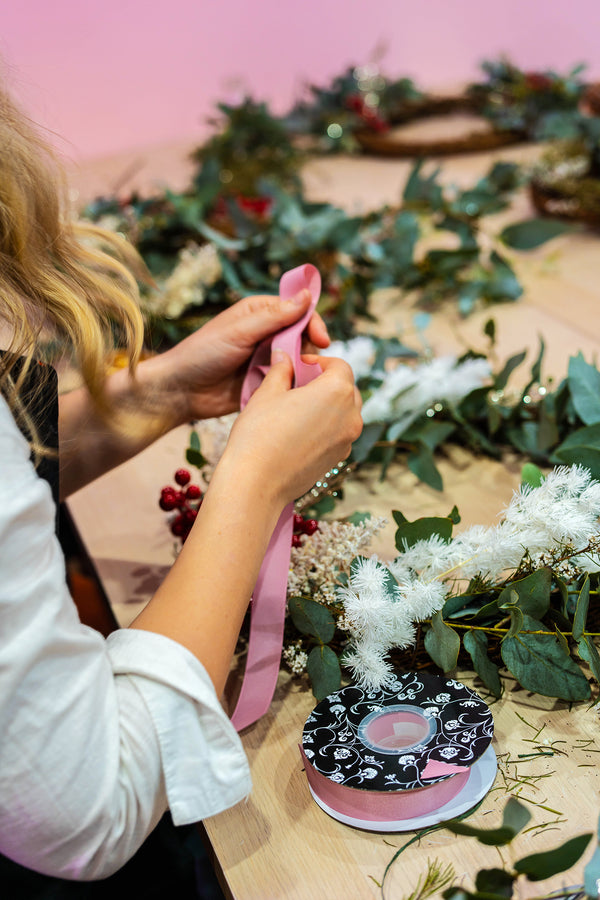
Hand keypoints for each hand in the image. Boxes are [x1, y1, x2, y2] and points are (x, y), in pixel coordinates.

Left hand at [141, 290, 328, 422]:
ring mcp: (267, 359)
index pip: (299, 312)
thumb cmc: (202, 354)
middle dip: (309, 350)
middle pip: (303, 338)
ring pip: (298, 361)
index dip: (313, 324)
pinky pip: (288, 382)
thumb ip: (274, 317)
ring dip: (302, 369)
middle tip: (308, 365)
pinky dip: (293, 386)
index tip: (323, 341)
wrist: (180, 391)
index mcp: (260, 313)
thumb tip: (307, 296)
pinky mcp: (265, 383)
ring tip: (299, 380)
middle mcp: (267, 334)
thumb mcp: (239, 332)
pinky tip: (294, 393)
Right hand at [218, 349, 362, 507]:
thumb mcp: (267, 393)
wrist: (257, 483)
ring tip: (300, 407)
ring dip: (329, 405)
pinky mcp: (339, 458)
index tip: (300, 365)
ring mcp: (348, 440)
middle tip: (300, 384)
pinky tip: (300, 431)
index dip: (319, 361)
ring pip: (346, 412)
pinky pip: (339, 433)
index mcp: (337, 391)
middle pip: (347, 388)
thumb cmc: (259, 434)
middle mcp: (350, 415)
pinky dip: (327, 426)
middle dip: (327, 382)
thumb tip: (283, 357)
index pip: (339, 365)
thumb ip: (280, 371)